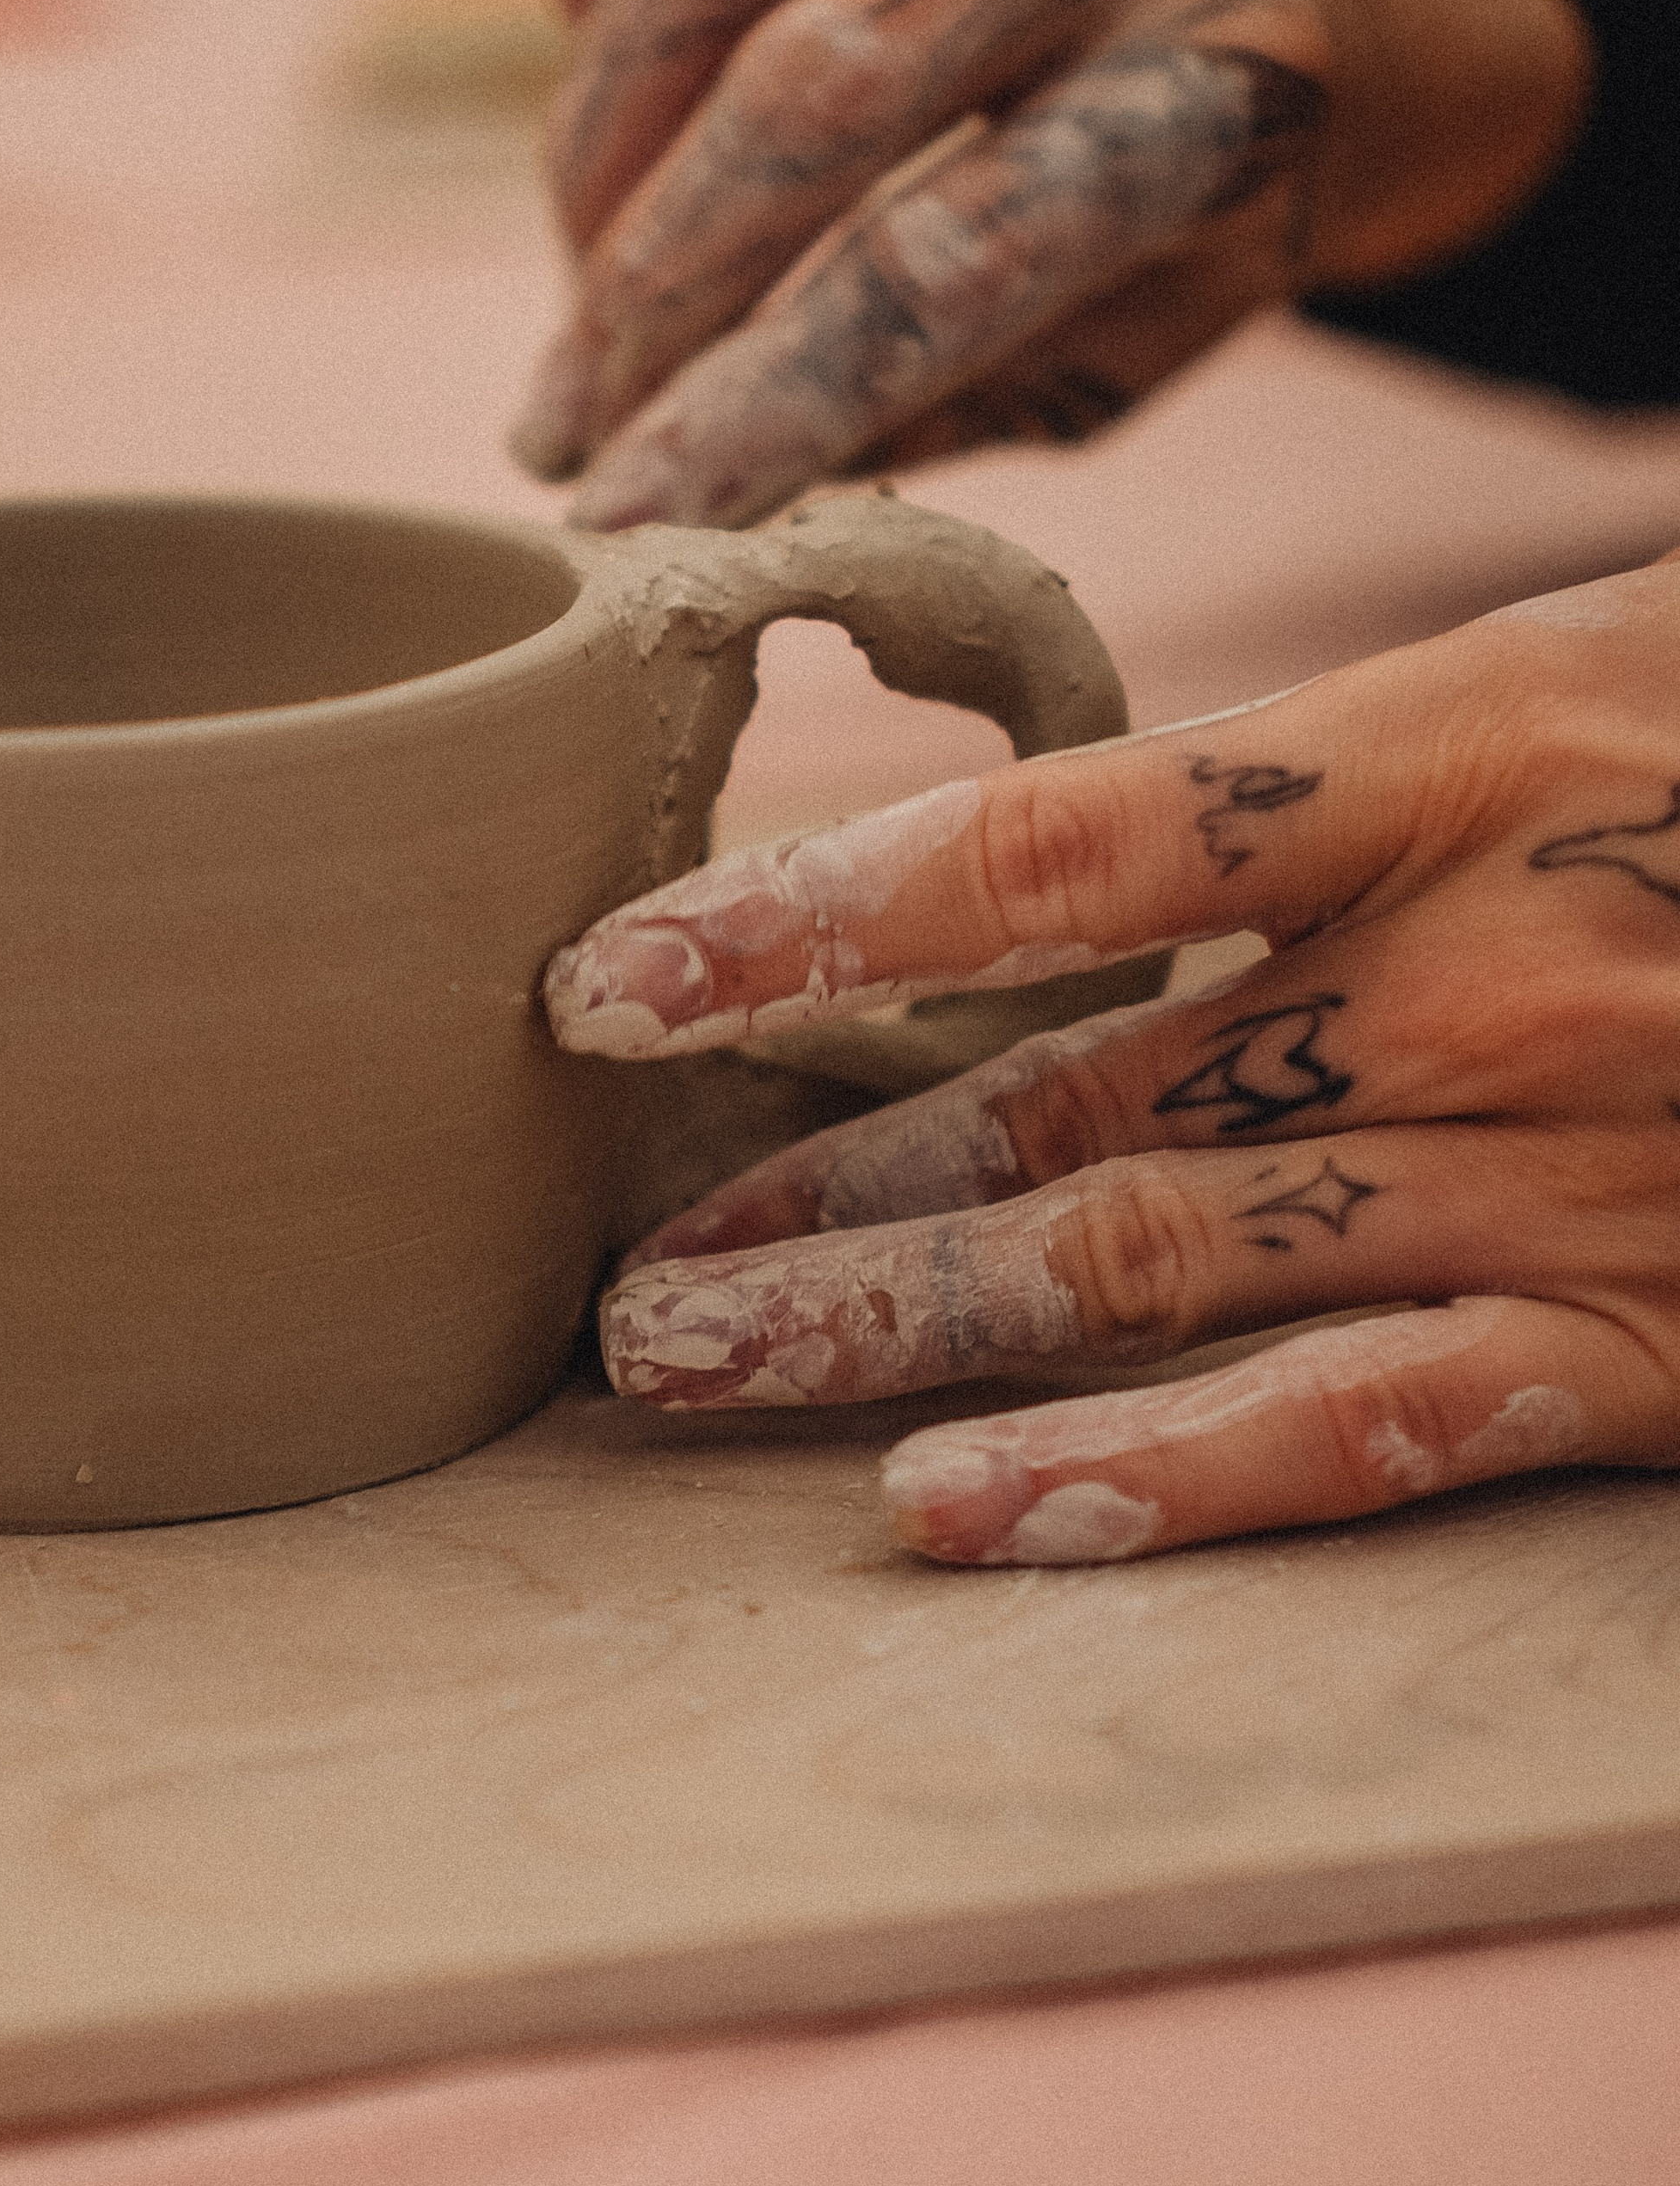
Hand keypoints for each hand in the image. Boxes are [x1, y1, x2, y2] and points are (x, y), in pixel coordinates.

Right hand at [511, 0, 1589, 528]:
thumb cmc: (1173, 218)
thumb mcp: (1110, 361)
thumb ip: (929, 411)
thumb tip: (695, 465)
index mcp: (1220, 94)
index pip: (940, 263)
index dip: (754, 400)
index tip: (619, 508)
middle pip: (806, 91)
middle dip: (648, 291)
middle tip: (566, 425)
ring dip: (596, 144)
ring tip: (588, 280)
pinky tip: (594, 42)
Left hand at [540, 557, 1679, 1564]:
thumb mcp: (1608, 660)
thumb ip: (1368, 757)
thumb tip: (1092, 820)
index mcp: (1480, 745)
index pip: (1055, 843)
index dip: (808, 921)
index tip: (609, 980)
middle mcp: (1494, 971)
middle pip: (1071, 1094)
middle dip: (823, 1195)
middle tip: (621, 1274)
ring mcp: (1573, 1172)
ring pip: (1166, 1262)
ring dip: (911, 1335)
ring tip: (706, 1381)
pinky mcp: (1655, 1343)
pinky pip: (1375, 1427)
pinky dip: (1168, 1487)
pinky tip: (974, 1526)